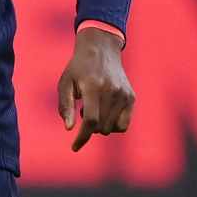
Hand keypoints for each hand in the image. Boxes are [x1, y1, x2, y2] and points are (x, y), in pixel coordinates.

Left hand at [57, 27, 134, 151]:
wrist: (100, 49)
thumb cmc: (78, 68)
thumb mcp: (65, 82)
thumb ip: (65, 106)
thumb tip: (69, 129)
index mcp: (93, 86)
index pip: (91, 120)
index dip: (82, 137)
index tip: (74, 147)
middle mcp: (111, 91)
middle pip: (101, 127)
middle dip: (89, 126)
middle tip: (84, 109)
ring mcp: (124, 94)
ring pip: (112, 128)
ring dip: (100, 125)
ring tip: (94, 107)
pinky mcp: (131, 97)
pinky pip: (124, 124)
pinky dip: (113, 125)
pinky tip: (105, 112)